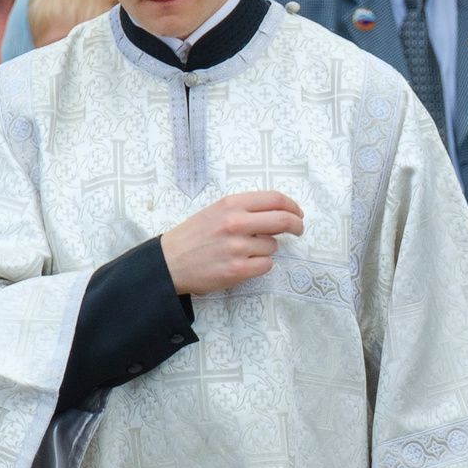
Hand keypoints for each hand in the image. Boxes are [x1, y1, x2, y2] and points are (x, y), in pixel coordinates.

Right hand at [161, 191, 303, 294]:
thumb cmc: (194, 236)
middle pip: (284, 220)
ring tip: (243, 251)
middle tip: (298, 230)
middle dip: (297, 225)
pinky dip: (260, 265)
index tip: (297, 213)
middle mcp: (236, 223)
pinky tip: (243, 263)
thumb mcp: (216, 211)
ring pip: (273, 246)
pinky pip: (266, 265)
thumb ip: (245, 210)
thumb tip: (279, 212)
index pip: (275, 199)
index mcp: (231, 204)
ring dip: (266, 249)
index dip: (292, 206)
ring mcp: (238, 247)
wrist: (168, 262)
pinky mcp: (238, 269)